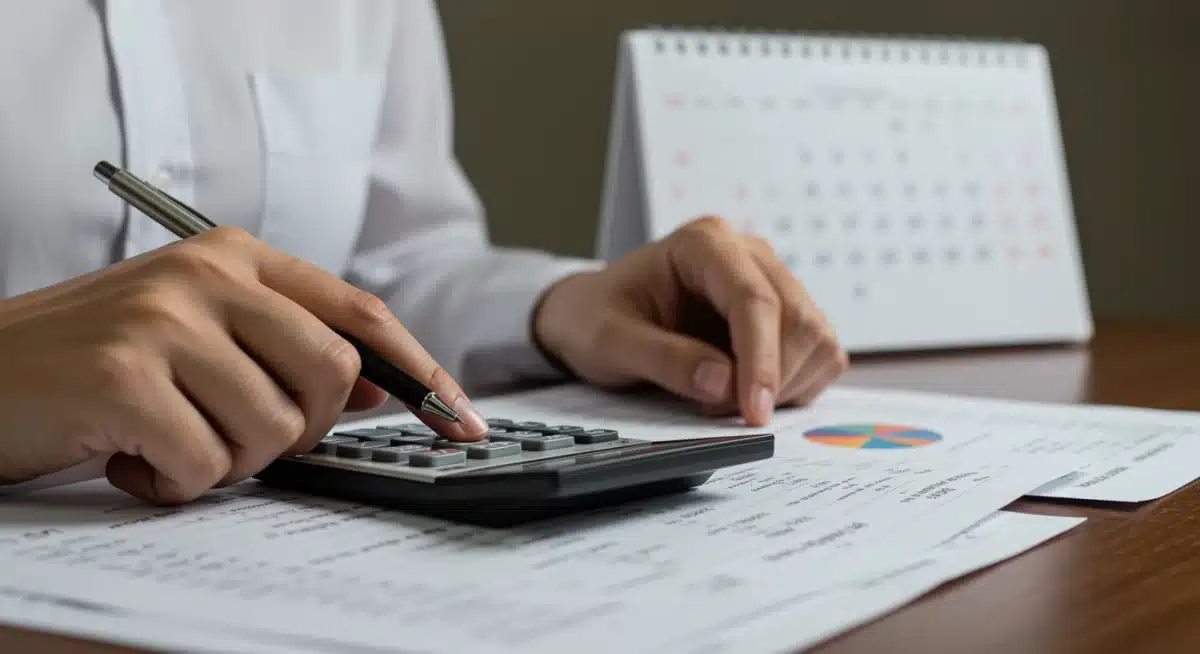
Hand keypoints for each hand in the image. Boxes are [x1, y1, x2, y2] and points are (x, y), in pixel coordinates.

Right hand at [0, 227, 487, 502]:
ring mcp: (162, 320)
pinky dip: (173, 483)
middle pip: (335, 370)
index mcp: (235, 255)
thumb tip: (386, 385)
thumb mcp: (199, 334)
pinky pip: (206, 465)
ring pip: (275, 427)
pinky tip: (127, 458)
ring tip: (167, 440)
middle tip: (239, 435)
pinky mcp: (123, 378)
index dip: (422, 371)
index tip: (462, 421)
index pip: (362, 310)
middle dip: (304, 427)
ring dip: (227, 460)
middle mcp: (205, 274)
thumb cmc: (92, 362)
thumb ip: (289, 347)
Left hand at [534, 216, 846, 425]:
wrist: (594, 317)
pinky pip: (819, 355)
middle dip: (770, 378)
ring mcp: (773, 282)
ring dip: (784, 385)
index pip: (754, 298)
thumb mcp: (609, 342)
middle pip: (797, 318)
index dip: (761, 359)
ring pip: (816, 338)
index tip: (753, 411)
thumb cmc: (596, 318)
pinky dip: (795, 386)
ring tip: (724, 401)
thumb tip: (722, 382)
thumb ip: (662, 359)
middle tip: (717, 411)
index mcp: (704, 244)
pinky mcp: (785, 316)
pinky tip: (748, 393)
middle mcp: (748, 255)